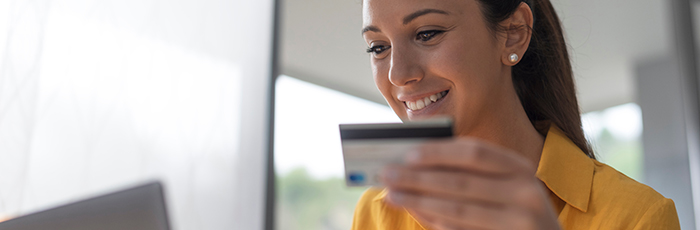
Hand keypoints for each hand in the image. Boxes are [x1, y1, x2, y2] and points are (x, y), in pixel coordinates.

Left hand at [380, 138, 560, 229]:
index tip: (407, 153)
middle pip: (461, 181)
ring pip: (458, 209)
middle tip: (387, 174)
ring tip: (392, 195)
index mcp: (520, 169)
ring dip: (419, 202)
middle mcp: (526, 193)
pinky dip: (437, 224)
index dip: (439, 152)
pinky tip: (417, 215)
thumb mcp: (501, 188)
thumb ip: (466, 175)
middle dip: (418, 177)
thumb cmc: (512, 213)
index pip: (474, 153)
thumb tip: (413, 165)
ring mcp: (521, 222)